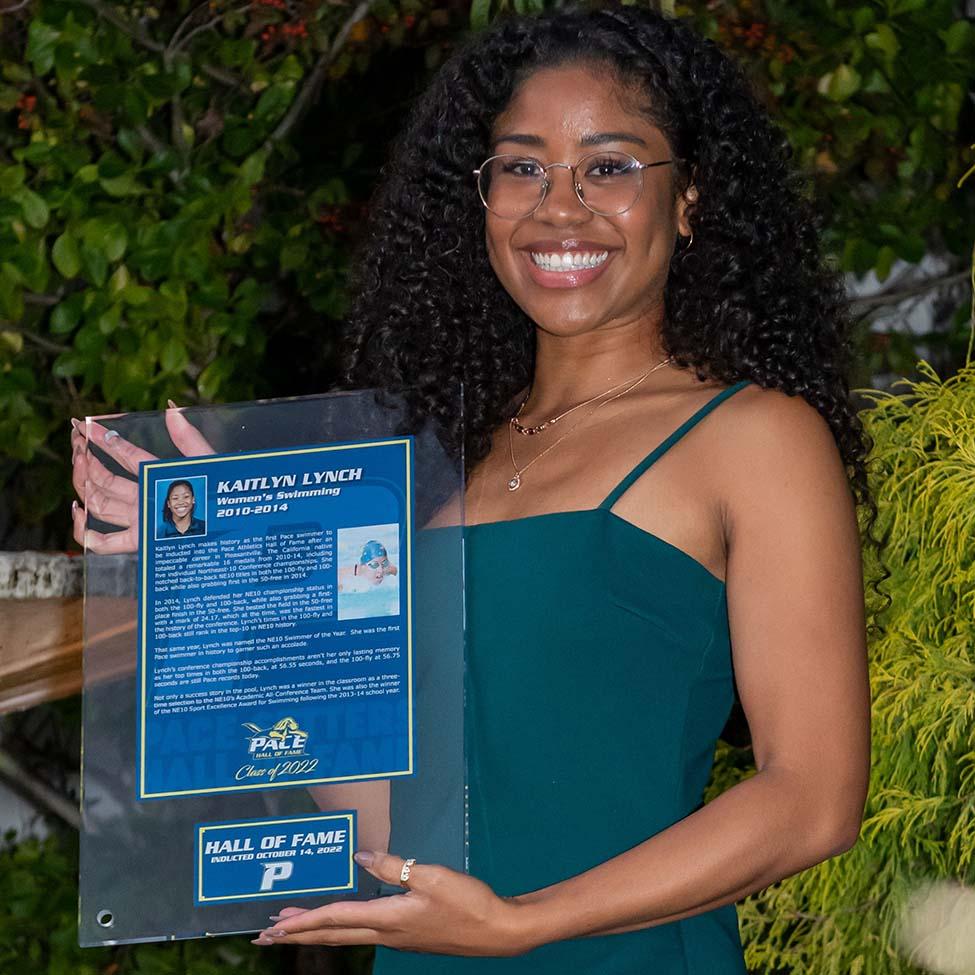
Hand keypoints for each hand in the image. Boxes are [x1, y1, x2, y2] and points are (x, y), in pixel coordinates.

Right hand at [71, 406, 213, 553]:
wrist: (237, 520)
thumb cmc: (227, 493)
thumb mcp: (208, 462)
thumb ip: (189, 438)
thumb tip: (172, 407)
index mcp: (158, 476)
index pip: (125, 454)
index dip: (102, 438)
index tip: (81, 423)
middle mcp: (144, 498)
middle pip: (104, 478)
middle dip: (86, 459)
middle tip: (76, 441)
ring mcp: (139, 519)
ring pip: (99, 503)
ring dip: (83, 482)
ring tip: (79, 459)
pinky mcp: (139, 541)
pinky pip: (103, 542)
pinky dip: (83, 531)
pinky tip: (78, 509)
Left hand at [251, 850, 535, 956]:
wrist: (498, 932)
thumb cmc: (468, 903)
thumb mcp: (433, 877)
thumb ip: (395, 867)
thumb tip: (361, 857)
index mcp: (388, 919)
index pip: (335, 920)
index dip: (302, 922)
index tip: (274, 927)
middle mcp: (386, 933)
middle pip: (332, 935)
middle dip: (297, 934)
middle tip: (266, 935)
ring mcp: (397, 937)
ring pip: (345, 935)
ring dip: (316, 930)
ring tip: (292, 926)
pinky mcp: (408, 935)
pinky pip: (362, 932)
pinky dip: (340, 927)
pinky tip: (341, 921)